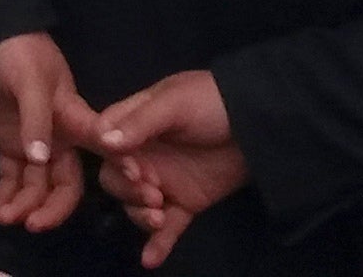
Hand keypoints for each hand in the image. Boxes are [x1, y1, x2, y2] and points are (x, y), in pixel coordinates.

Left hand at [0, 32, 101, 234]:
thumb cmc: (20, 52)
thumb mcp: (30, 80)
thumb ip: (36, 118)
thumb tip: (40, 159)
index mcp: (74, 118)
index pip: (102, 150)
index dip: (120, 170)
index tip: (135, 192)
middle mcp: (61, 138)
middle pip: (65, 183)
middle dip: (53, 209)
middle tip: (33, 226)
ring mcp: (36, 143)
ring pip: (36, 186)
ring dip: (22, 206)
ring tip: (1, 217)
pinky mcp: (11, 143)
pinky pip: (12, 178)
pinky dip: (4, 195)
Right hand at [93, 69, 243, 270]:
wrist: (259, 123)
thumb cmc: (211, 102)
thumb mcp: (175, 103)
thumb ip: (140, 123)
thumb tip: (103, 142)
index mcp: (135, 124)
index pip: (105, 144)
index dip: (112, 160)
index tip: (133, 170)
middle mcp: (145, 154)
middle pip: (115, 180)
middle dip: (127, 192)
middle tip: (152, 194)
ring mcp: (165, 181)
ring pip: (136, 207)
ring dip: (141, 216)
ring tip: (160, 216)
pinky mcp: (186, 203)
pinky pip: (167, 227)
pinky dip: (157, 244)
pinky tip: (150, 260)